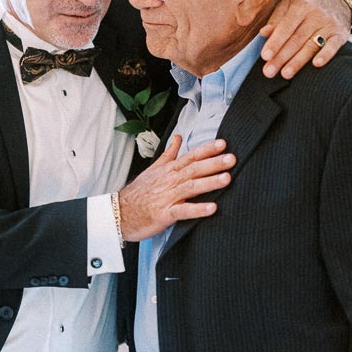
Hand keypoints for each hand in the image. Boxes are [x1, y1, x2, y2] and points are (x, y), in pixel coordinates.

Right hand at [118, 136, 234, 241]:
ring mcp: (168, 197)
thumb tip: (178, 137)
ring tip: (226, 179)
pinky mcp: (165, 214)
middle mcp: (170, 181)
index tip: (223, 143)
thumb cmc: (139, 192)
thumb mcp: (153, 169)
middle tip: (232, 158)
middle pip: (194, 169)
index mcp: (169, 170)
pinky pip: (183, 211)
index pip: (190, 156)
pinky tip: (212, 208)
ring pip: (191, 187)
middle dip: (213, 163)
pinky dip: (197, 209)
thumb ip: (169, 154)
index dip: (207, 149)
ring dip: (209, 182)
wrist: (120, 212)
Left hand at [259, 0, 351, 78]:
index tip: (265, 56)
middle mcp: (316, 14)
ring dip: (298, 61)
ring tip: (285, 74)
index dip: (275, 42)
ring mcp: (329, 24)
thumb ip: (276, 19)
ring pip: (311, 45)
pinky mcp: (340, 34)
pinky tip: (316, 65)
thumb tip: (263, 33)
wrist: (336, 1)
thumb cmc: (305, 6)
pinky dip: (326, 55)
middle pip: (297, 39)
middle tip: (269, 72)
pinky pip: (333, 46)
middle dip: (282, 57)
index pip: (286, 26)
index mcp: (301, 5)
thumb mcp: (289, 5)